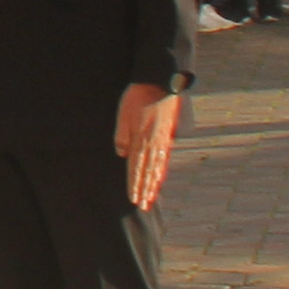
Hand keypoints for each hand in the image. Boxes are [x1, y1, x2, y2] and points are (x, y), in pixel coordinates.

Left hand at [116, 85, 181, 208]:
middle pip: (147, 172)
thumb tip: (122, 154)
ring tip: (151, 199)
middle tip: (143, 206)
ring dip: (153, 185)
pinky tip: (160, 179)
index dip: (134, 184)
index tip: (133, 199)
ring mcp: (161, 141)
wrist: (158, 82)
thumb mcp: (123, 114)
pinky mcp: (166, 136)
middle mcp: (152, 144)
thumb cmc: (137, 96)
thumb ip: (122, 135)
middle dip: (144, 190)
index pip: (136, 168)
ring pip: (157, 168)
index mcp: (140, 139)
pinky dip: (161, 171)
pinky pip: (164, 158)